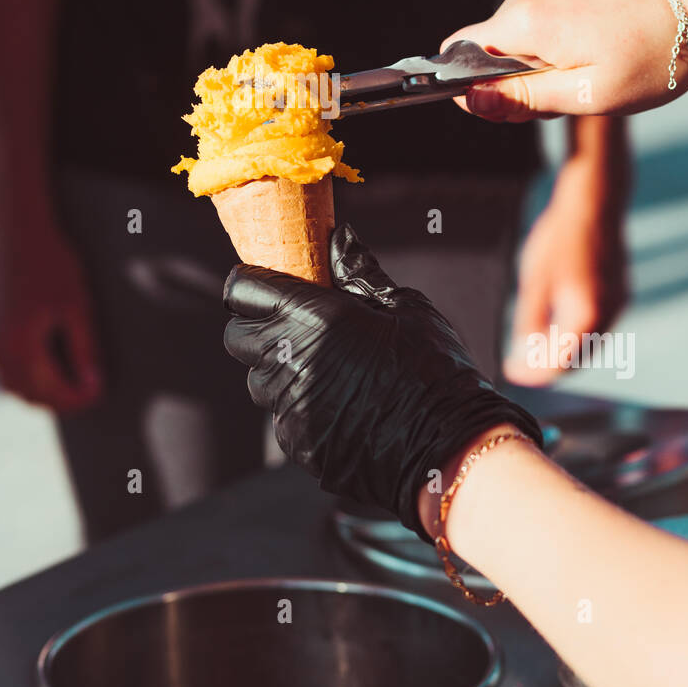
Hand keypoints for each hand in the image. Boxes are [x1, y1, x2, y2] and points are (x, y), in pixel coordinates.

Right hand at [0, 222, 102, 413]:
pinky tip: (45, 364)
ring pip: (8, 380)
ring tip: (67, 385)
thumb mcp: (78, 307)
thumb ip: (84, 349)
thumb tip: (93, 384)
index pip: (47, 389)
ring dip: (35, 390)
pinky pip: (2, 361)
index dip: (74, 397)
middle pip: (23, 392)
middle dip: (55, 399)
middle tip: (86, 395)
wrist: (21, 228)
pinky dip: (23, 372)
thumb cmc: (53, 264)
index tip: (99, 394)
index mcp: (19, 344)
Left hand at [223, 225, 542, 535]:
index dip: (252, 284)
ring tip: (325, 367)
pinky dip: (299, 406)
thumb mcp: (404, 307)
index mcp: (314, 317)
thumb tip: (339, 237)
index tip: (270, 284)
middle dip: (257, 325)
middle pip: (237, 335)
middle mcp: (290, 361)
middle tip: (296, 324)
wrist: (450, 448)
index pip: (243, 290)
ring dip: (278, 368)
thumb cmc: (436, 370)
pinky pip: (282, 416)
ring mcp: (290, 406)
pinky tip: (339, 404)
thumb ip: (359, 272)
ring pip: (258, 378)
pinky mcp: (297, 443)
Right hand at [441, 0, 687, 121]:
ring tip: (590, 73)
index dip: (474, 88)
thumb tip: (470, 101)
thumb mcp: (588, 93)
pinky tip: (594, 54)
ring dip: (537, 67)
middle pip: (486, 49)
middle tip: (567, 95)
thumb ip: (523, 99)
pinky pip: (536, 23)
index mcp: (525, 21)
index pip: (458, 53)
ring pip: (513, 38)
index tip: (515, 106)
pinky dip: (553, 47)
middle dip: (512, 82)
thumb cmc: (654, 53)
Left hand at [507, 155, 628, 385]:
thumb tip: (522, 351)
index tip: (511, 372)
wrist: (593, 203)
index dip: (532, 373)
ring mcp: (619, 306)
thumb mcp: (534, 281)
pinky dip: (576, 335)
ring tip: (531, 345)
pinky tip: (554, 325)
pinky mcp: (621, 295)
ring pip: (589, 346)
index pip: (557, 363)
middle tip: (519, 363)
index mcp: (584, 315)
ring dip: (562, 352)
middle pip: (576, 360)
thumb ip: (529, 321)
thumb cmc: (560, 237)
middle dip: (547, 366)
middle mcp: (608, 316)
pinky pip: (598, 328)